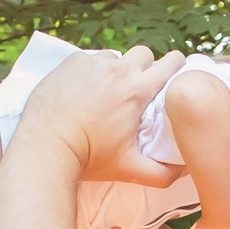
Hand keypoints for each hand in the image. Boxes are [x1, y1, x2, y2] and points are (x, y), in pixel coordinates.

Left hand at [17, 46, 186, 188]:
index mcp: (138, 90)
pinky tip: (83, 90)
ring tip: (106, 91)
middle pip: (144, 54)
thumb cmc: (90, 158)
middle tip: (137, 86)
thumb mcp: (130, 169)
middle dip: (145, 66)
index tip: (172, 73)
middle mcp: (118, 70)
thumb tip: (183, 171)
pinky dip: (90, 71)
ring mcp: (92, 63)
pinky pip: (89, 60)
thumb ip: (162, 174)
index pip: (170, 63)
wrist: (46, 147)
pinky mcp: (71, 63)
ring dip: (116, 69)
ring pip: (114, 57)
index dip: (175, 66)